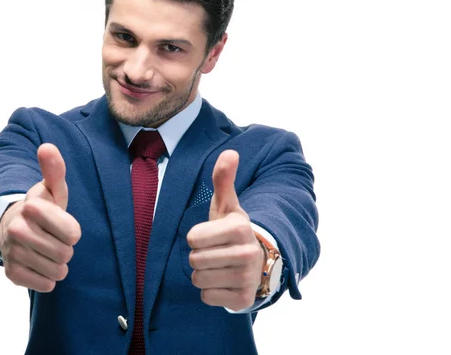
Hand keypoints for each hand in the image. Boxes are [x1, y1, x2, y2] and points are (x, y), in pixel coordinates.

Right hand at [0, 143, 81, 292]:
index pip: (73, 234)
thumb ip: (54, 170)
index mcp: (32, 207)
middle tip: (54, 239)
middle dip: (65, 248)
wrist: (12, 228)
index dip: (72, 231)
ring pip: (57, 271)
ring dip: (58, 264)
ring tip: (48, 251)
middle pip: (66, 254)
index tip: (62, 224)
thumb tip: (47, 147)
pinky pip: (45, 284)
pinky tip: (40, 265)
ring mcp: (12, 252)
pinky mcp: (11, 273)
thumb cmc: (42, 208)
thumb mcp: (52, 189)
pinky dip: (47, 278)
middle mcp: (17, 230)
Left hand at [186, 150, 263, 310]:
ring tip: (219, 266)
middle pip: (194, 260)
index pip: (193, 237)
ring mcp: (246, 278)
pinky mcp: (243, 299)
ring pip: (198, 279)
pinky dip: (210, 291)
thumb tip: (230, 152)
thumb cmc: (232, 231)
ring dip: (203, 274)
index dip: (196, 237)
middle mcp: (246, 253)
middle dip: (199, 256)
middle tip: (215, 252)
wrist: (258, 262)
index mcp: (240, 227)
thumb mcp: (227, 205)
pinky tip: (224, 281)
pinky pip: (206, 297)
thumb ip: (223, 179)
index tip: (211, 235)